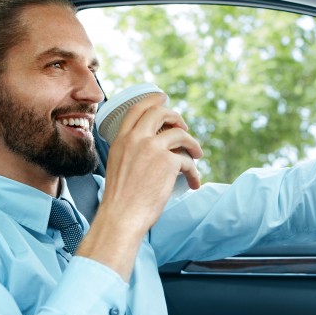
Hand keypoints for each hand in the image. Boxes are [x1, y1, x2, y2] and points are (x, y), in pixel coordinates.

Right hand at [78, 94, 202, 278]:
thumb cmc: (120, 200)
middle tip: (183, 126)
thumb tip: (154, 153)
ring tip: (197, 154)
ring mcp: (153, 148)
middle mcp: (137, 139)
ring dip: (192, 143)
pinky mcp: (168, 162)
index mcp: (121, 140)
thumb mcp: (118, 167)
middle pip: (160, 113)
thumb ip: (131, 154)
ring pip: (180, 134)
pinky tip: (194, 182)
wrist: (121, 216)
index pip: (137, 109)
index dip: (152, 100)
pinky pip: (188, 161)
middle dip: (175, 116)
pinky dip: (194, 172)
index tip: (163, 98)